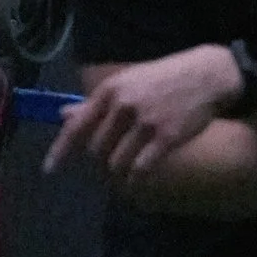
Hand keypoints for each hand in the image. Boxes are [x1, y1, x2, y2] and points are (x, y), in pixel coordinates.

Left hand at [47, 43, 239, 184]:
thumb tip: (63, 114)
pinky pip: (140, 168)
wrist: (207, 76)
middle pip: (96, 149)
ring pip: (116, 161)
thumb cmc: (163, 78)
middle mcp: (123, 106)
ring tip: (126, 169)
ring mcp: (145, 122)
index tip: (49, 170)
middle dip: (100, 160)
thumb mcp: (126, 82)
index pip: (76, 126)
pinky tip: (136, 181)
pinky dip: (134, 179)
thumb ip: (95, 102)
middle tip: (112, 160)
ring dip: (118, 171)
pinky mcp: (166, 138)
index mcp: (109, 90)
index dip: (60, 151)